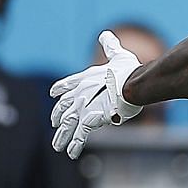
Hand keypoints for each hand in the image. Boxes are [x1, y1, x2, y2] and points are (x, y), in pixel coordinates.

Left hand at [50, 31, 141, 159]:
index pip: (67, 84)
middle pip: (64, 107)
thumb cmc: (130, 70)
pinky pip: (80, 135)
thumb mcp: (119, 55)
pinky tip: (70, 153)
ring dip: (62, 136)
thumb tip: (105, 34)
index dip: (59, 90)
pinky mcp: (91, 119)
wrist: (134, 83)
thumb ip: (110, 46)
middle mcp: (80, 92)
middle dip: (58, 117)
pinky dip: (75, 145)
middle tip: (54, 125)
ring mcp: (84, 106)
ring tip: (57, 147)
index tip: (53, 95)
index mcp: (86, 77)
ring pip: (68, 124)